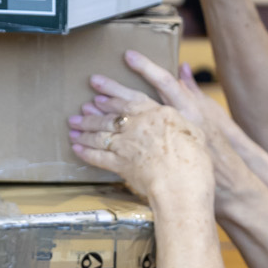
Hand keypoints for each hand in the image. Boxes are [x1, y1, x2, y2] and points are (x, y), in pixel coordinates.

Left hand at [69, 93, 214, 213]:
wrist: (181, 182)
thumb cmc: (194, 158)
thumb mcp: (194, 127)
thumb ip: (185, 108)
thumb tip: (182, 85)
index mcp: (156, 113)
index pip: (129, 99)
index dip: (111, 93)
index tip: (98, 91)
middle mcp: (137, 126)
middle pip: (109, 116)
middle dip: (92, 113)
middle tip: (80, 111)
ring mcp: (126, 145)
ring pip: (100, 135)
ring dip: (84, 131)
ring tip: (73, 127)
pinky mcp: (120, 165)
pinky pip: (98, 157)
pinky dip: (85, 153)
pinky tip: (77, 149)